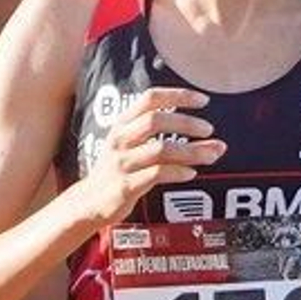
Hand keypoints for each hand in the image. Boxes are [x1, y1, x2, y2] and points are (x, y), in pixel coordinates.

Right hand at [77, 86, 224, 228]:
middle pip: (155, 121)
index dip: (178, 96)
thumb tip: (205, 133)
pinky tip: (191, 173)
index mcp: (122, 124)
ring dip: (190, 151)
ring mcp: (121, 163)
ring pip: (160, 149)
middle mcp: (120, 140)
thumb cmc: (117, 172)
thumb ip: (158, 134)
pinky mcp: (124, 186)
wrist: (88, 203)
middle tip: (209, 130)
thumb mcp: (129, 145)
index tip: (203, 100)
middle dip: (186, 123)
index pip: (150, 98)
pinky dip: (178, 172)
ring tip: (212, 155)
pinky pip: (156, 175)